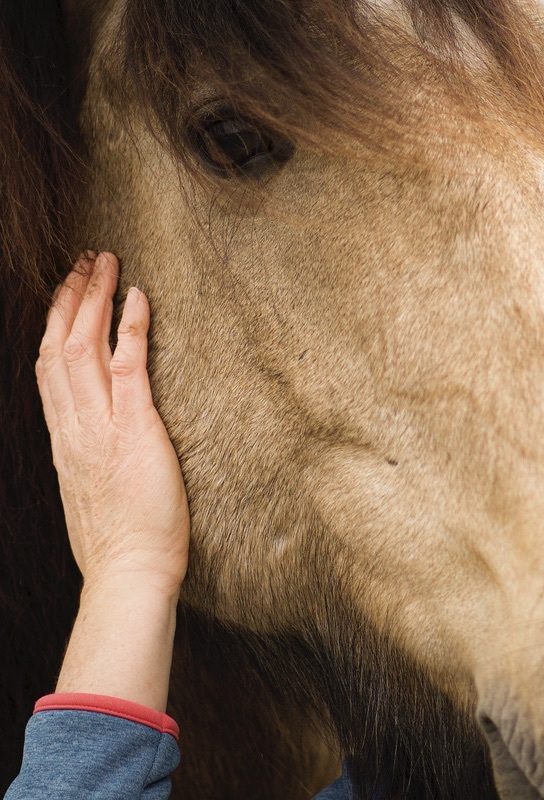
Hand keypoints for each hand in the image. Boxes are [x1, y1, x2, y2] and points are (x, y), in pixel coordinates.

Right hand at [36, 252, 188, 596]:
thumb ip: (91, 461)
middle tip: (83, 261)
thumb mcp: (94, 493)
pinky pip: (127, 367)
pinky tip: (138, 296)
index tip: (63, 294)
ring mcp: (101, 427)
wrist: (129, 574)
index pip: (49, 370)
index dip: (54, 326)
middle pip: (59, 347)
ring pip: (83, 347)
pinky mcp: (135, 431)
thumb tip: (100, 447)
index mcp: (65, 441)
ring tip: (105, 263)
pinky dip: (131, 327)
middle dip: (69, 298)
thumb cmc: (122, 543)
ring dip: (94, 299)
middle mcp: (74, 428)